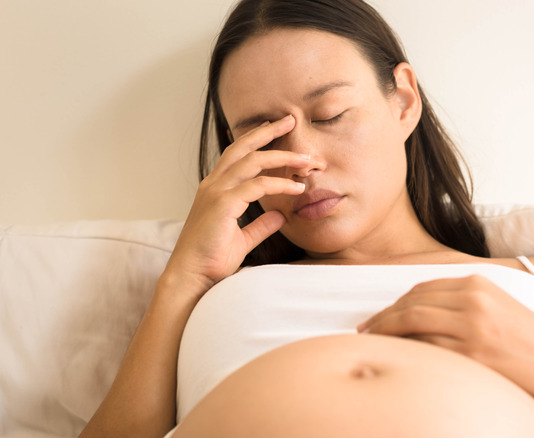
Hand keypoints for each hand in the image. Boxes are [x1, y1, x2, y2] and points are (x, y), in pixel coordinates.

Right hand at [163, 115, 309, 296]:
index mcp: (215, 189)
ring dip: (282, 157)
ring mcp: (216, 192)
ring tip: (306, 160)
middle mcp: (213, 185)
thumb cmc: (212, 260)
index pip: (238, 154)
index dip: (258, 139)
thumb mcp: (243, 239)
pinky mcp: (223, 204)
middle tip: (291, 119)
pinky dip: (279, 184)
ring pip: (253, 161)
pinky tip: (297, 189)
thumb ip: (260, 225)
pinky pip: (257, 186)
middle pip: (243, 147)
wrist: (192, 277)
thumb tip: (281, 215)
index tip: (279, 129)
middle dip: (268, 131)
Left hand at [357, 274, 533, 400]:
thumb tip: (421, 311)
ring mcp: (472, 328)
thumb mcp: (499, 309)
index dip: (396, 302)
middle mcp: (473, 302)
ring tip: (371, 341)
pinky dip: (404, 349)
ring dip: (385, 331)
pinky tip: (395, 356)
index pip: (423, 288)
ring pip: (412, 323)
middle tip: (365, 330)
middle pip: (412, 304)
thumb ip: (465, 304)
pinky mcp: (471, 355)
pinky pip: (426, 348)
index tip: (380, 314)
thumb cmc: (530, 345)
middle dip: (383, 317)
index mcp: (479, 285)